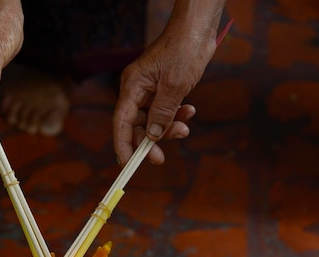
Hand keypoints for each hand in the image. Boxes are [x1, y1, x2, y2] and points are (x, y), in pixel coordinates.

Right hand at [113, 2, 223, 165]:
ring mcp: (150, 90)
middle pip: (136, 125)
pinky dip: (176, 116)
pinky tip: (189, 112)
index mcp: (133, 86)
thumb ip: (162, 113)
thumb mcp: (174, 86)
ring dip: (168, 129)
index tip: (127, 164)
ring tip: (185, 129)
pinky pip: (165, 111)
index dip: (122, 144)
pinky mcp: (163, 89)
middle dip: (149, 142)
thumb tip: (151, 137)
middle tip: (160, 159)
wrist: (198, 30)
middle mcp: (137, 89)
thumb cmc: (183, 51)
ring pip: (152, 120)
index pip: (121, 122)